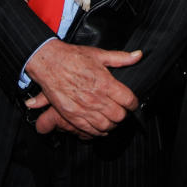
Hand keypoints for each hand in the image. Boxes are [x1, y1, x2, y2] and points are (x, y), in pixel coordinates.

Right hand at [24, 40, 141, 137]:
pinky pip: (89, 130)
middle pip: (119, 116)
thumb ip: (121, 58)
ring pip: (106, 125)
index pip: (128, 101)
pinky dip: (97, 131)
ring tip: (111, 118)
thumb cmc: (73, 57)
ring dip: (111, 124)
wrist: (49, 63)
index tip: (132, 103)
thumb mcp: (99, 55)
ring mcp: (84, 109)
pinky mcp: (72, 115)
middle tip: (122, 110)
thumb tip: (138, 56)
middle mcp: (96, 98)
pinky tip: (99, 126)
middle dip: (123, 114)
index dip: (133, 103)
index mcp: (106, 83)